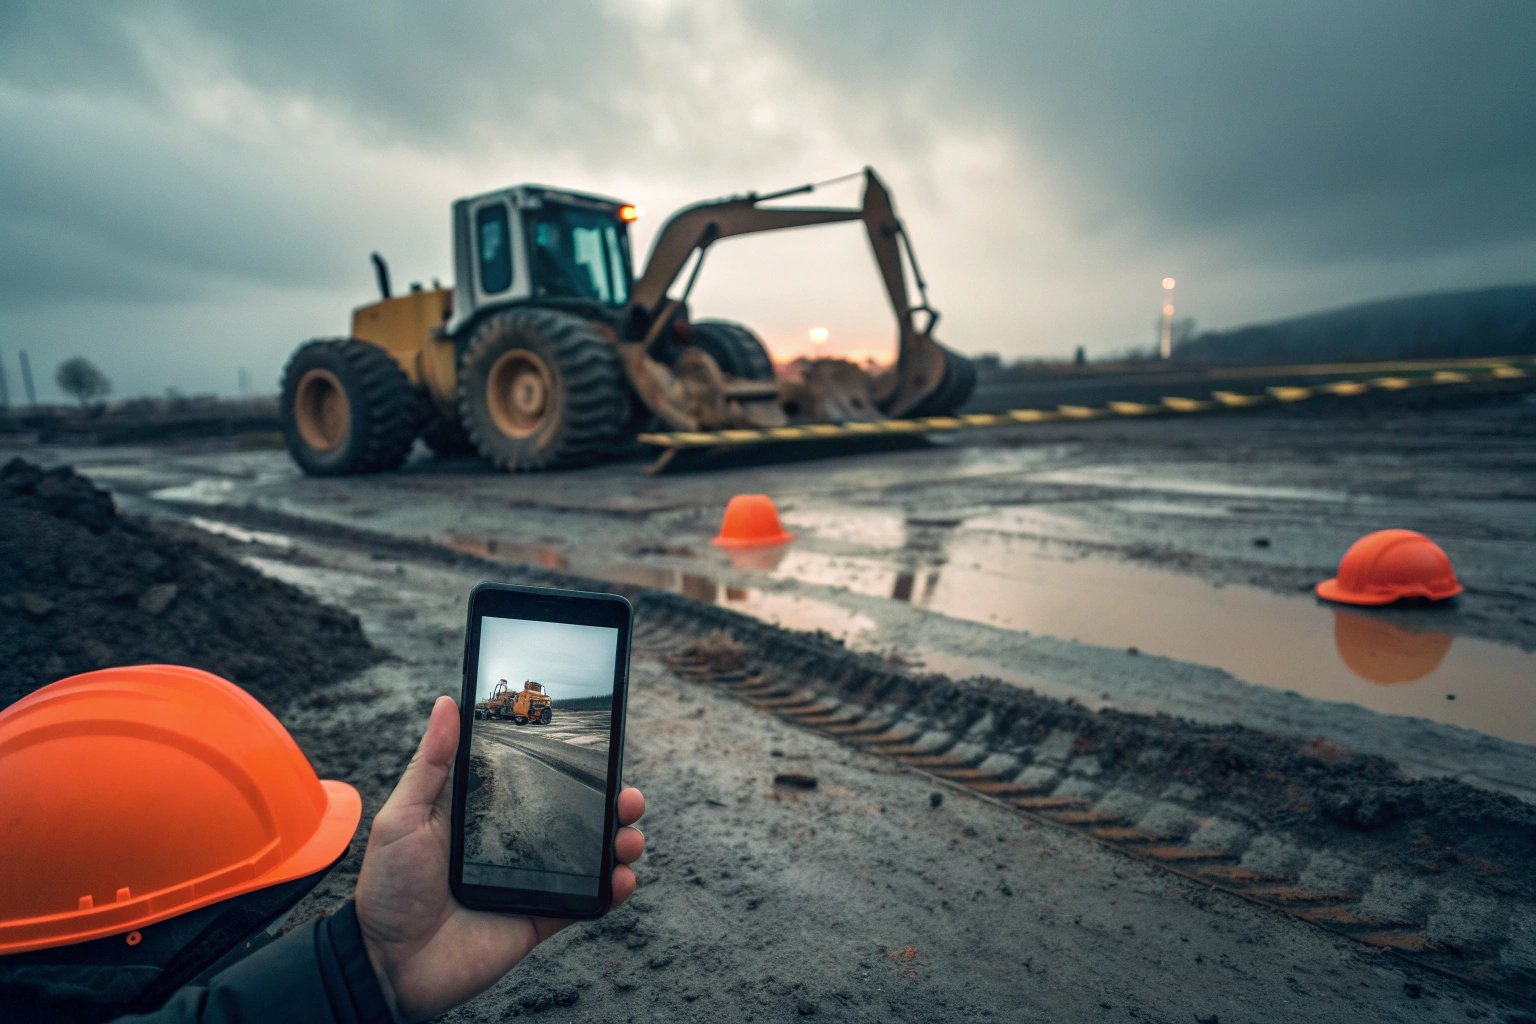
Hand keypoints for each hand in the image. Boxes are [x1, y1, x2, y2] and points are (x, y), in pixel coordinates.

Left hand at [354, 695, 644, 1021]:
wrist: (387, 962)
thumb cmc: (388, 886)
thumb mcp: (404, 815)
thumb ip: (431, 762)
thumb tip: (446, 702)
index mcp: (487, 810)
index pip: (539, 777)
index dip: (571, 763)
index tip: (600, 743)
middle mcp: (517, 840)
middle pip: (577, 813)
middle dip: (613, 801)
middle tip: (627, 795)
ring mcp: (533, 878)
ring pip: (592, 854)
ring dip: (621, 841)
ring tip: (630, 837)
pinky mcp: (542, 916)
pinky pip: (587, 902)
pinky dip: (613, 891)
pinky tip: (623, 878)